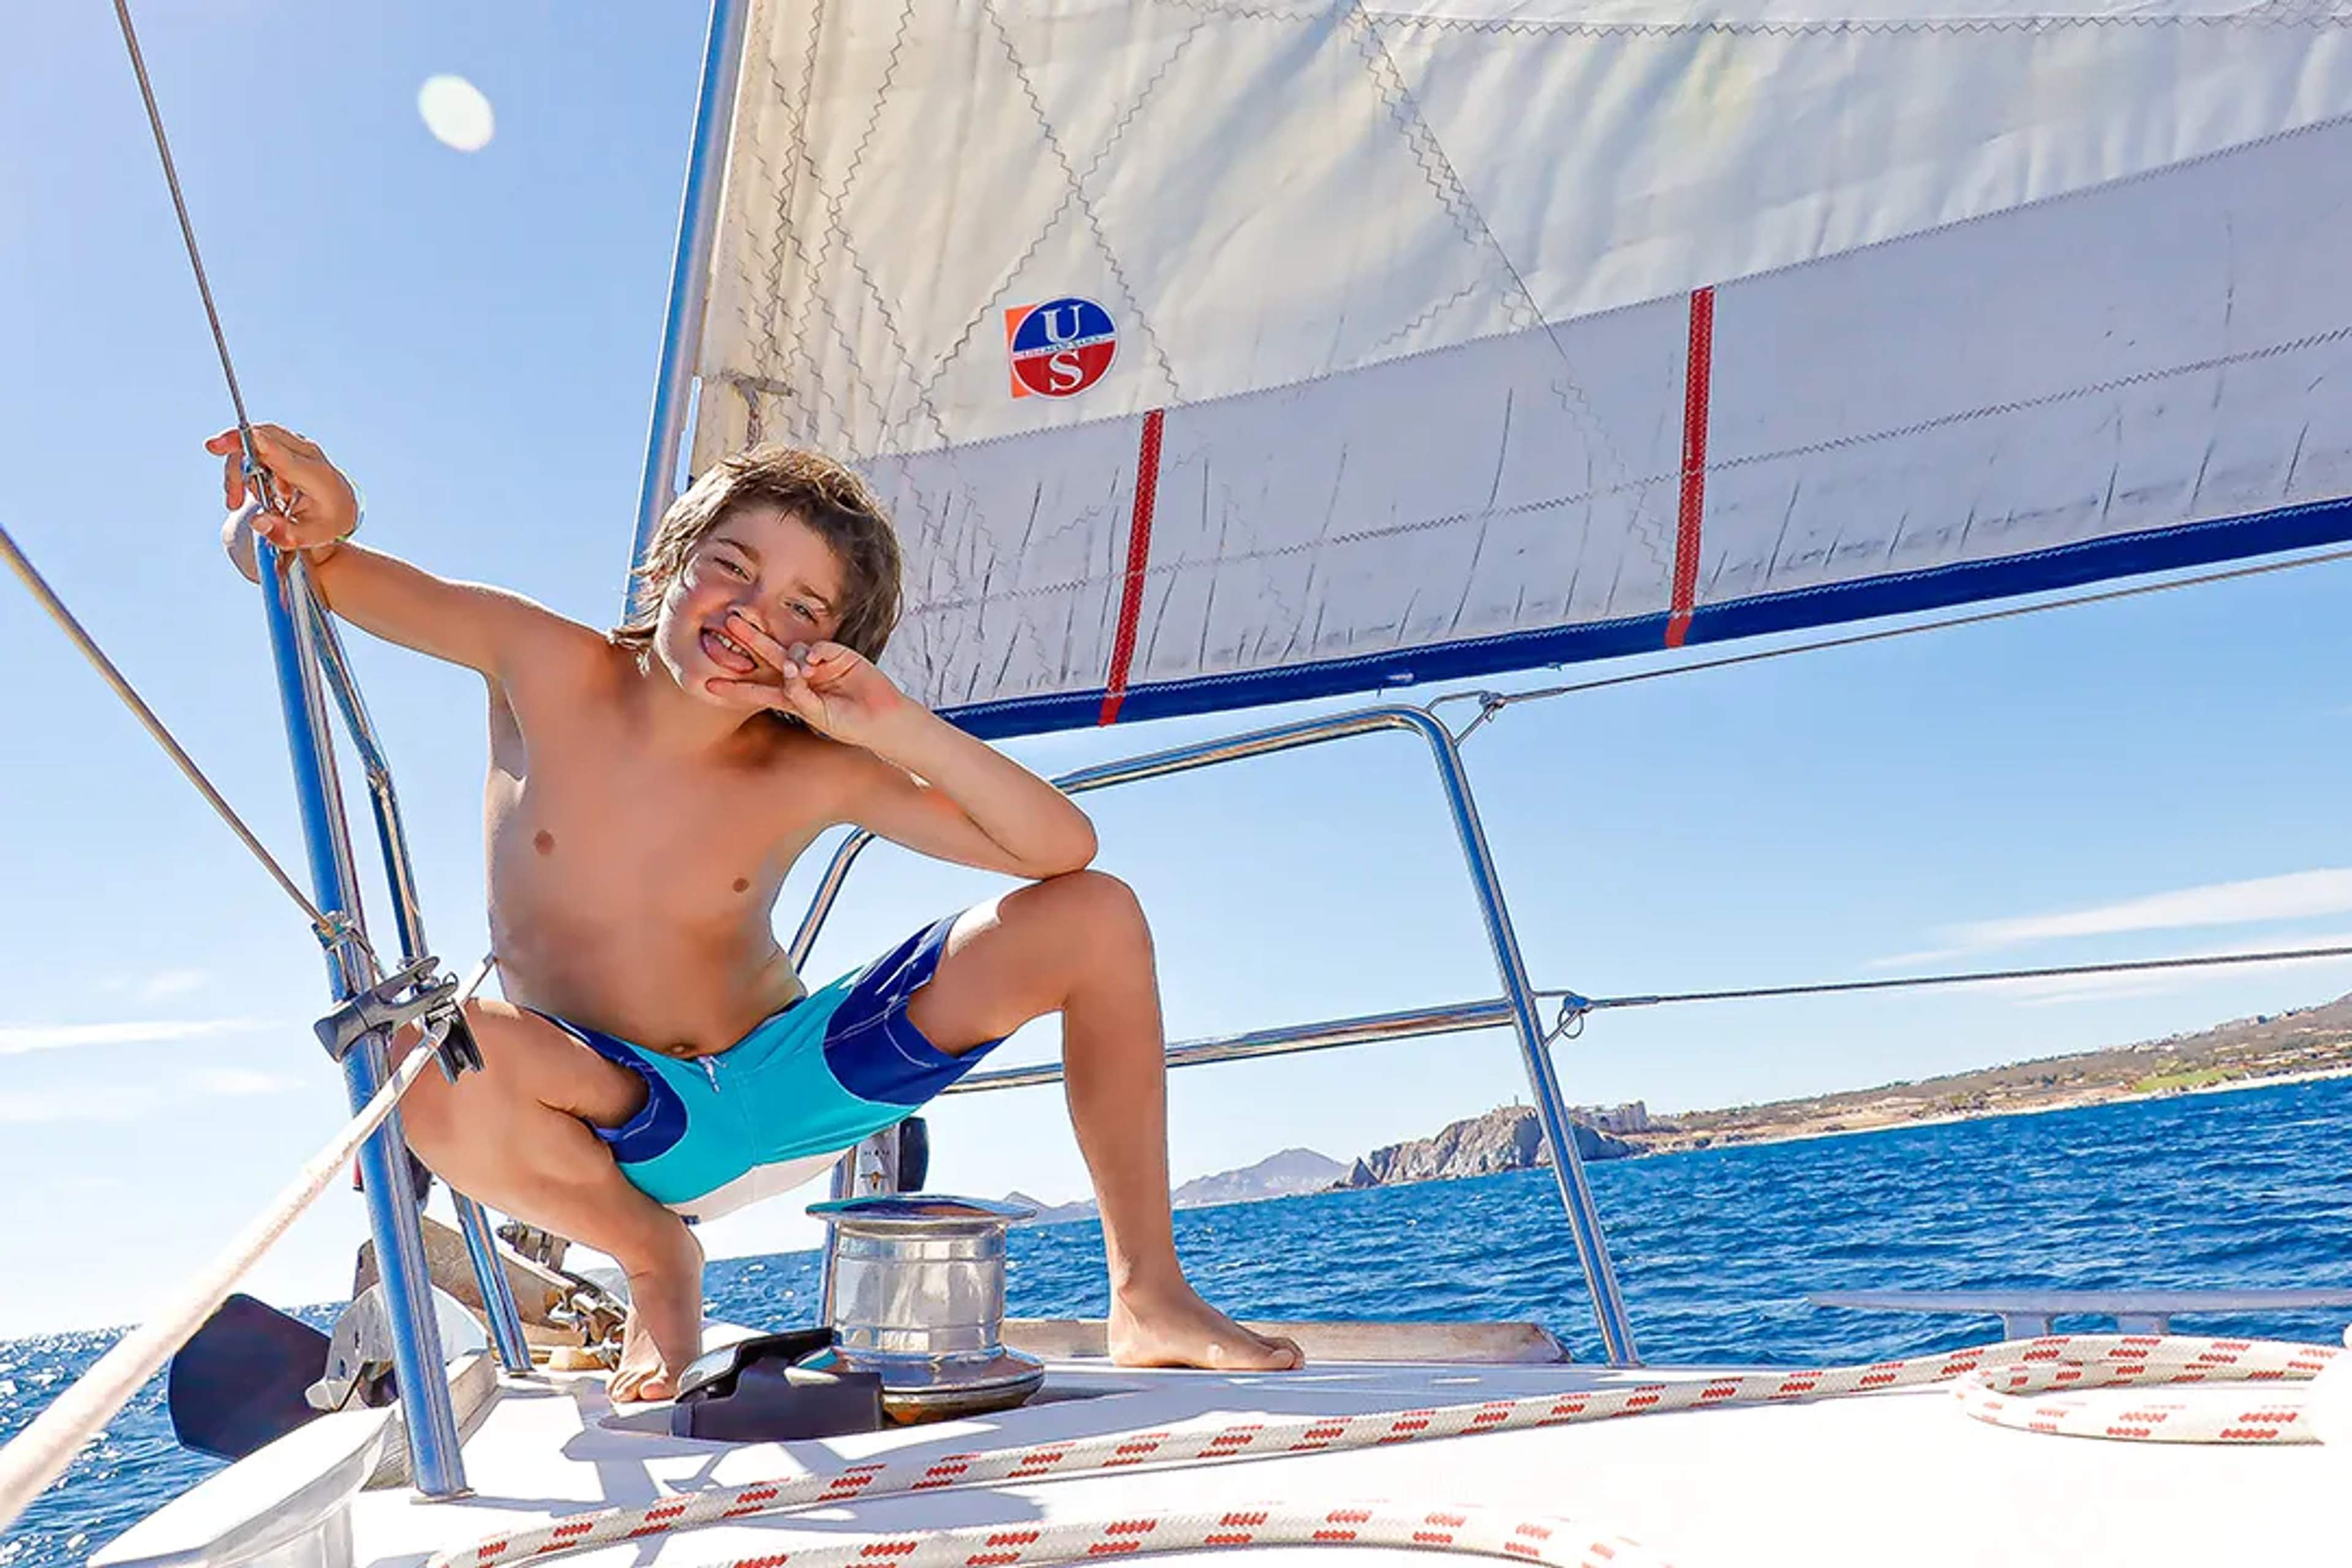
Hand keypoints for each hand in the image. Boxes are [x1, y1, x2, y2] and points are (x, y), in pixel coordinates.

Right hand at [205, 424, 358, 555]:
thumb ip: (284, 533)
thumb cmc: (327, 522)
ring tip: (237, 501)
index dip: (249, 444)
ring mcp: (297, 445)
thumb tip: (257, 521)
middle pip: (261, 439)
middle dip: (235, 461)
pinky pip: (257, 445)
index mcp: (315, 475)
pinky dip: (245, 466)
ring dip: (239, 471)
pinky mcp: (287, 444)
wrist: (342, 507)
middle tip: (231, 497)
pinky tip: (252, 491)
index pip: (279, 452)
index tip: (219, 444)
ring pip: (255, 441)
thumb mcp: (311, 537)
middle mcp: (307, 453)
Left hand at [706, 610, 907, 745]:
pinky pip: (818, 647)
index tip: (707, 683)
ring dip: (792, 658)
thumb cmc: (849, 724)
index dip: (734, 686)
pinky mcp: (839, 654)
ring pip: (793, 650)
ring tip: (806, 673)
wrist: (882, 720)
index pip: (757, 689)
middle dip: (749, 640)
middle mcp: (801, 677)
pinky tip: (816, 663)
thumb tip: (789, 671)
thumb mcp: (818, 716)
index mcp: (792, 696)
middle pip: (768, 656)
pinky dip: (813, 653)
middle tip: (729, 623)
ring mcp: (819, 664)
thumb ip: (800, 696)